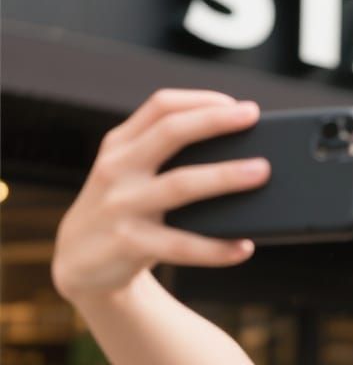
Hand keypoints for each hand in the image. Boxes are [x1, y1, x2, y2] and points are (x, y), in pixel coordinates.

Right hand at [51, 89, 270, 302]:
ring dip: (225, 176)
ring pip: (180, 185)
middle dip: (214, 121)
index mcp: (121, 145)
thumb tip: (239, 154)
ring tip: (262, 172)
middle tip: (253, 119)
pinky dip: (216, 248)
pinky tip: (244, 247)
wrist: (78, 263)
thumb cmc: (123, 212)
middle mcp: (118, 168)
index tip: (241, 106)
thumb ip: (165, 158)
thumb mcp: (129, 175)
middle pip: (170, 133)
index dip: (202, 101)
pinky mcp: (128, 244)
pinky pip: (181, 246)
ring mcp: (121, 205)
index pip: (161, 106)